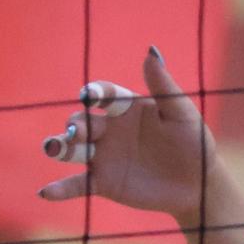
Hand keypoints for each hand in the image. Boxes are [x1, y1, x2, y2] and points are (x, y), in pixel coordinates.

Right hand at [38, 47, 243, 243]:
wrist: (198, 186)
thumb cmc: (194, 145)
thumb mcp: (182, 115)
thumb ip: (164, 86)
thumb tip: (152, 51)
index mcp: (124, 108)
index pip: (103, 94)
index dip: (95, 93)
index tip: (90, 95)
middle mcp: (107, 129)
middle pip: (81, 122)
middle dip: (75, 125)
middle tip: (75, 131)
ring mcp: (102, 156)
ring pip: (72, 149)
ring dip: (58, 146)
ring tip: (52, 148)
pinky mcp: (103, 182)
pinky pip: (77, 184)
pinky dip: (59, 188)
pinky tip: (45, 193)